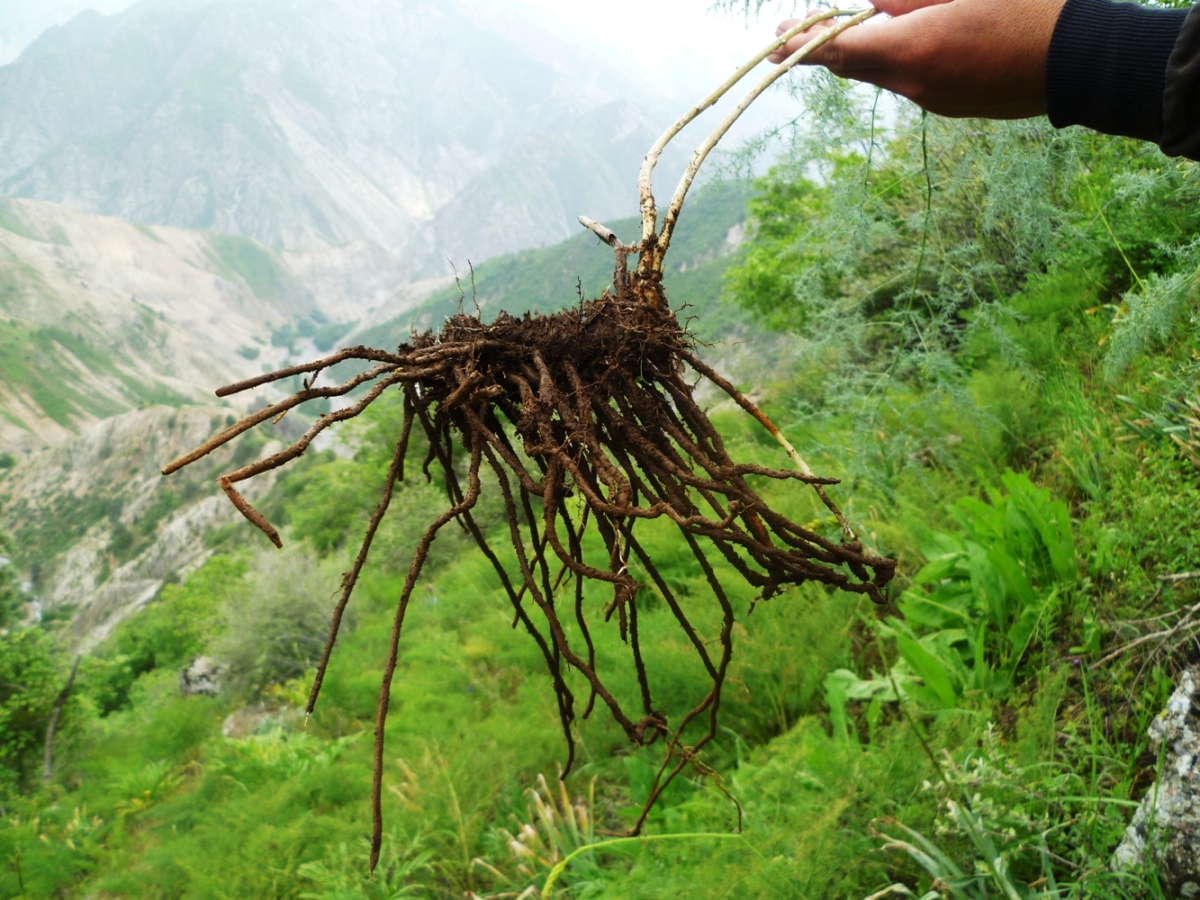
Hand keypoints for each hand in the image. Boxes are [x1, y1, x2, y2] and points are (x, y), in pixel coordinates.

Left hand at [769, 0, 1067, 118]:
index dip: (803, 44)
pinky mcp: (952, 109)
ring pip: (884, 73)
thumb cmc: (1028, 7)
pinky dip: (900, 62)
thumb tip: (870, 4)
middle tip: (790, 35)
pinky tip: (914, 43)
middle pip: (855, 65)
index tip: (777, 38)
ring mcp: (934, 102)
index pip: (841, 49)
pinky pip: (913, 82)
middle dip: (823, 49)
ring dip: (867, 52)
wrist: (1084, 60)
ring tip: (854, 28)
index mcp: (915, 49)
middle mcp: (916, 85)